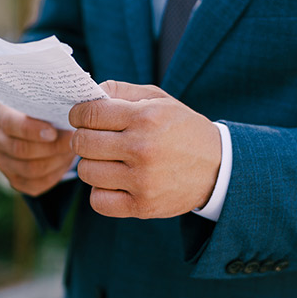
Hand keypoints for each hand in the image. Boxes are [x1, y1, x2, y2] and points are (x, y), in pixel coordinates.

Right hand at [0, 103, 76, 196]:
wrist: (42, 129)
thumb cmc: (46, 111)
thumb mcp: (46, 101)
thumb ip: (52, 104)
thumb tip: (71, 113)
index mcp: (0, 113)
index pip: (10, 124)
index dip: (31, 130)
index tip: (53, 132)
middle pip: (20, 150)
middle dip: (51, 147)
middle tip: (73, 141)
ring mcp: (2, 161)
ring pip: (30, 169)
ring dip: (56, 161)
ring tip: (72, 151)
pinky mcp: (14, 180)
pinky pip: (35, 184)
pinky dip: (54, 174)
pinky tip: (64, 162)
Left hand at [69, 81, 221, 218]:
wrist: (218, 168)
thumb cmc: (181, 129)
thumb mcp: (159, 99)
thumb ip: (121, 91)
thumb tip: (88, 94)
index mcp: (145, 118)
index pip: (90, 114)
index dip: (78, 114)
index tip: (81, 117)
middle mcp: (142, 149)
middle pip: (83, 143)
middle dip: (82, 138)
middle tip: (91, 139)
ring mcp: (142, 180)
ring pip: (87, 172)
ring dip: (92, 165)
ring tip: (106, 161)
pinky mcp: (143, 206)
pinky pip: (98, 201)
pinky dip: (100, 192)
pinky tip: (113, 182)